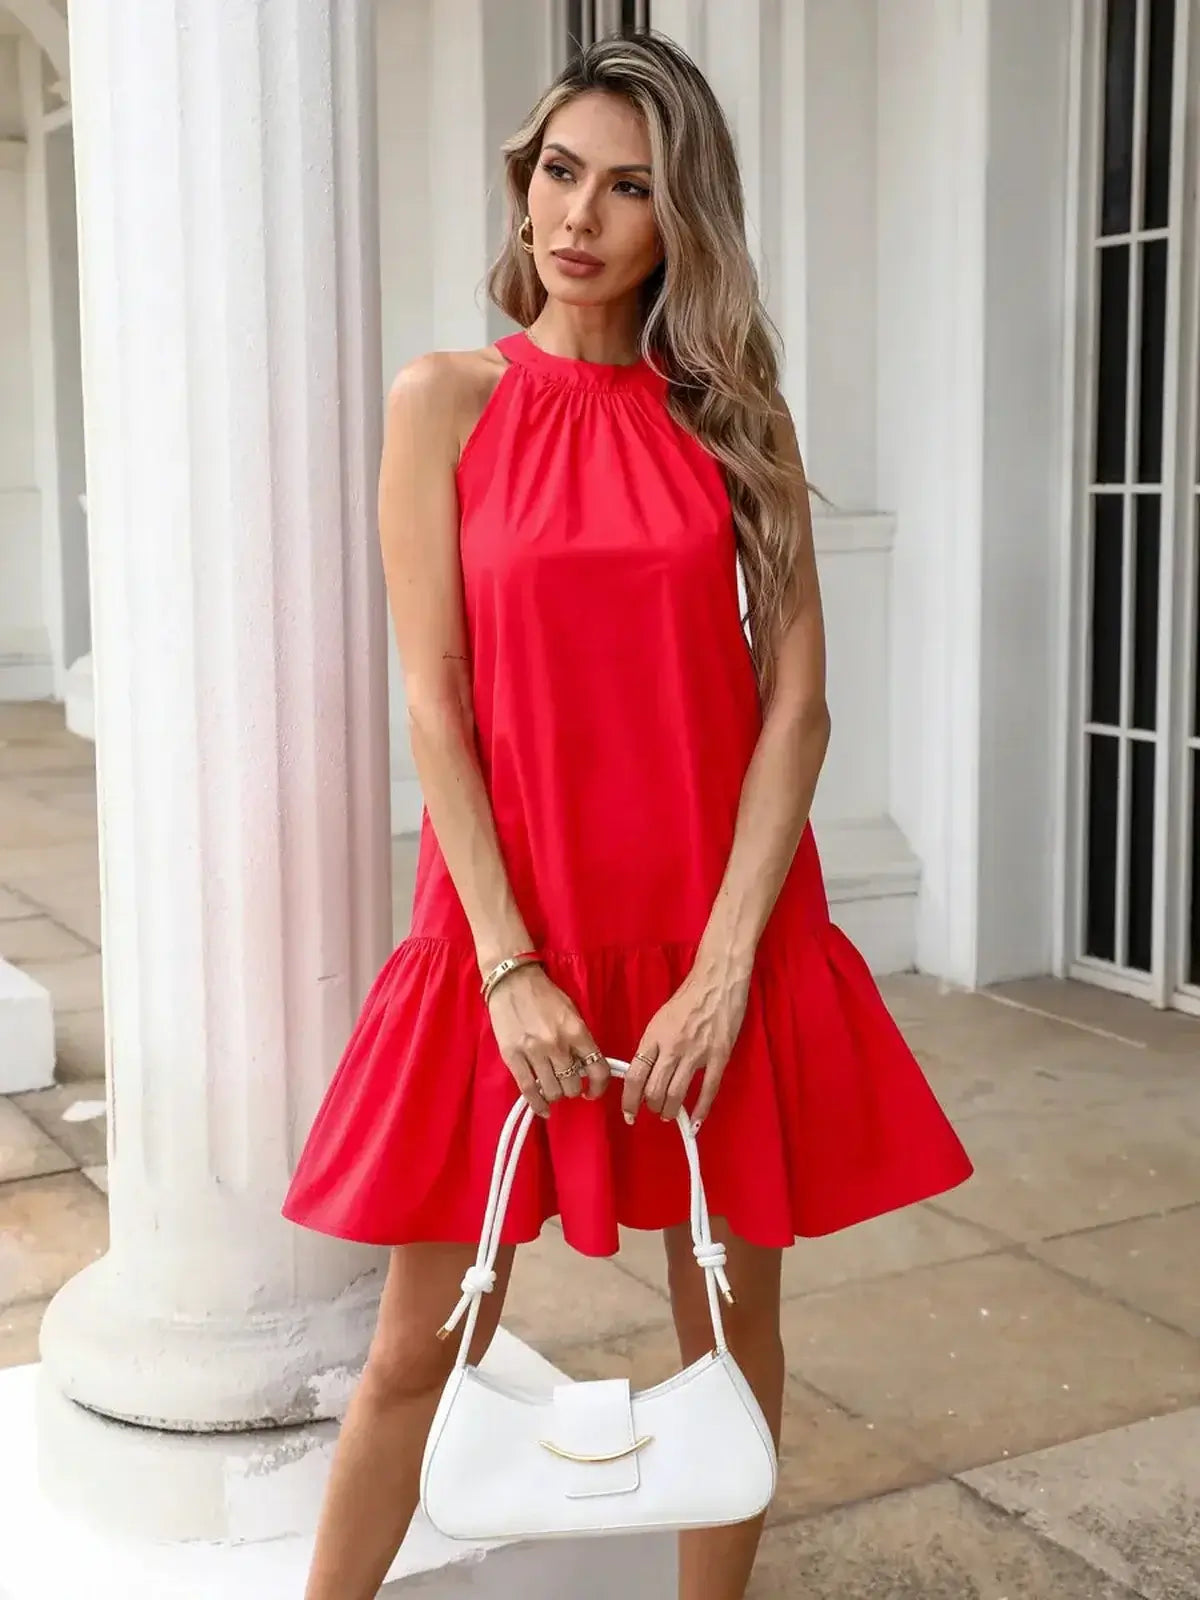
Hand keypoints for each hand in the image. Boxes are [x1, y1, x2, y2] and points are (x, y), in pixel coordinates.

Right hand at [486, 964, 609, 1116]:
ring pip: (553, 1091)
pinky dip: (538, 1104)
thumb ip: (580, 1041)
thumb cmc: (544, 995)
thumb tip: (586, 1068)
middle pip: (573, 1085)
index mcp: (577, 1031)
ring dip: (556, 1094)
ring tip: (553, 1089)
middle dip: (573, 1088)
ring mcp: (534, 1052)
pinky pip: (528, 1090)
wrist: (512, 981)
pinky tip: (543, 1108)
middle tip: (567, 1081)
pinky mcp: (513, 1057)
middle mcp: (557, 1044)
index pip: (598, 1069)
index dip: (599, 1087)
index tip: (593, 1091)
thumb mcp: (572, 1013)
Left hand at [623, 960, 750, 1127]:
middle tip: (653, 1110)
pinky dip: (700, 1110)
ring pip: (676, 1094)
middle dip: (650, 1107)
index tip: (629, 1113)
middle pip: (654, 1090)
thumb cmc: (688, 998)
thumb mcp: (660, 1019)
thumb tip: (644, 1072)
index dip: (630, 1100)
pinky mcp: (719, 1056)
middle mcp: (672, 1047)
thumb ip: (652, 1045)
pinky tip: (695, 1122)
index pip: (635, 1076)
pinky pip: (708, 1090)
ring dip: (670, 1111)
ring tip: (668, 1114)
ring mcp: (697, 1053)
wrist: (718, 981)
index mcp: (654, 1036)